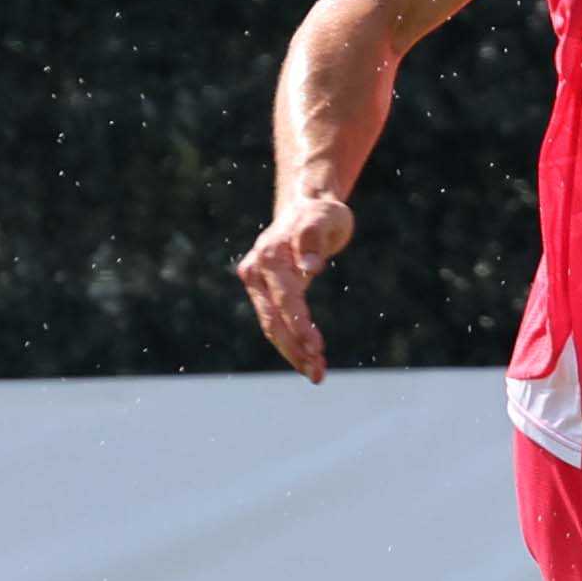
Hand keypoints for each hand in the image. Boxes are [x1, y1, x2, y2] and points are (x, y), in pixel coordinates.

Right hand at [237, 194, 357, 380]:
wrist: (305, 206)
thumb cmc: (320, 214)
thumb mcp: (326, 218)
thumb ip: (315, 238)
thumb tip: (310, 267)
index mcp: (270, 256)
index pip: (285, 299)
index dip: (300, 325)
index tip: (317, 348)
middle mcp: (255, 271)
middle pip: (273, 320)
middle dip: (295, 350)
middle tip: (318, 374)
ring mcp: (255, 283)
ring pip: (272, 326)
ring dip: (293, 353)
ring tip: (317, 374)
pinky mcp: (262, 292)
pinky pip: (274, 322)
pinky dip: (291, 342)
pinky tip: (309, 359)